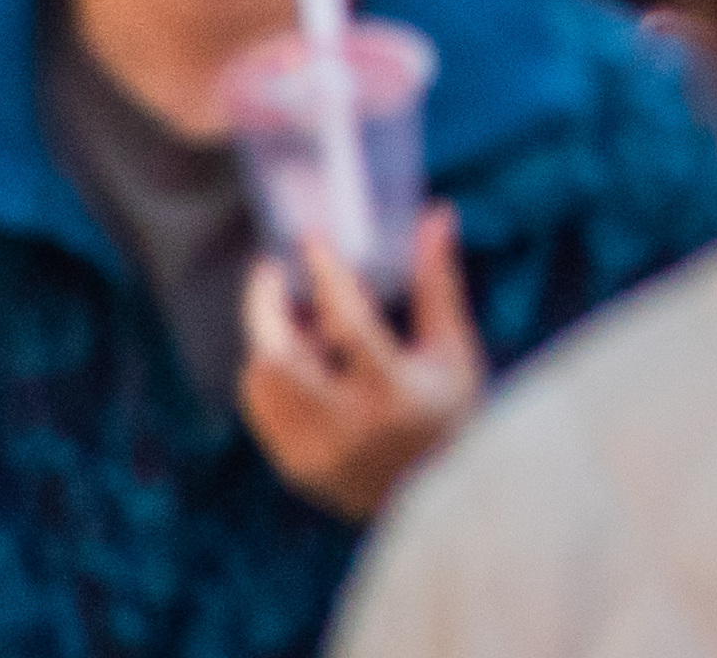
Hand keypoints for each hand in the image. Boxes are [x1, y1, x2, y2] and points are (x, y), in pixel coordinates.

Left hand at [237, 206, 482, 518]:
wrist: (439, 499)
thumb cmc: (453, 413)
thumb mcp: (454, 348)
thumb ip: (438, 283)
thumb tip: (435, 216)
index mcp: (395, 393)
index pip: (347, 324)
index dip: (325, 276)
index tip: (312, 240)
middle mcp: (348, 427)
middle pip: (278, 357)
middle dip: (264, 305)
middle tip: (269, 270)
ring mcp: (315, 453)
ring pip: (262, 381)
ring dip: (268, 338)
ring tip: (294, 317)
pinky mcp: (294, 467)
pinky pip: (262, 407)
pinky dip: (269, 373)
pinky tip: (296, 358)